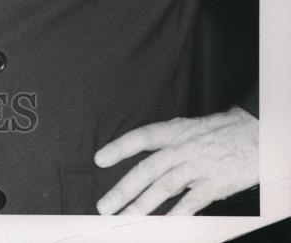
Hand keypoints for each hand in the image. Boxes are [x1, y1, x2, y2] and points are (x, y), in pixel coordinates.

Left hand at [94, 107, 258, 215]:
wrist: (255, 133)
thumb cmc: (220, 132)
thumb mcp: (189, 129)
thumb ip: (167, 144)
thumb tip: (144, 159)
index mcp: (173, 132)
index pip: (140, 138)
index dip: (118, 147)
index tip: (99, 160)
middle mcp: (182, 148)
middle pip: (146, 169)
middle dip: (122, 189)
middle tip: (104, 205)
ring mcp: (198, 167)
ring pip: (164, 187)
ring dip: (141, 206)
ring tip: (123, 217)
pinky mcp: (215, 184)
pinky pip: (192, 202)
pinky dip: (176, 214)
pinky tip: (162, 224)